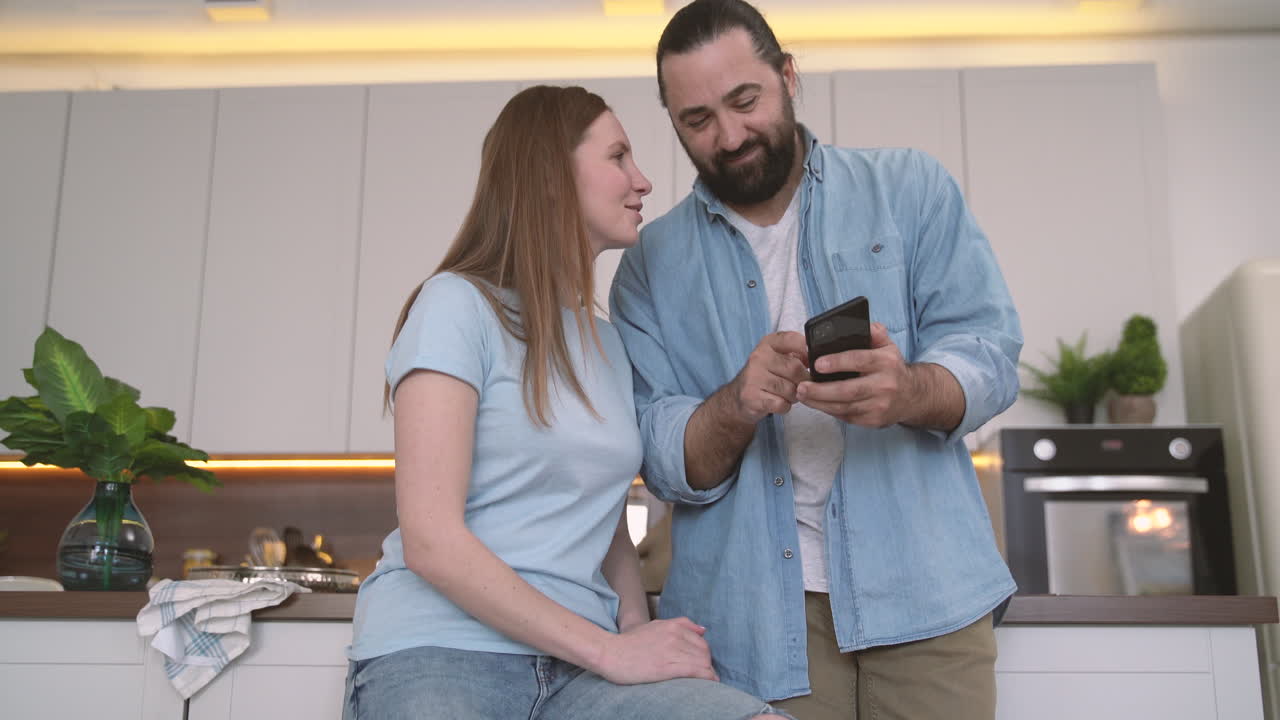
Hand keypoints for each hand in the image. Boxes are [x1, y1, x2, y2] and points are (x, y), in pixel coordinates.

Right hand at [593, 617, 718, 684]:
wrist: (610, 653)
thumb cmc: (630, 643)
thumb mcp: (655, 626)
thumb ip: (681, 625)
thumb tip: (703, 629)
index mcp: (672, 626)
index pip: (701, 640)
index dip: (705, 654)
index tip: (703, 664)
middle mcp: (674, 636)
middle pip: (704, 651)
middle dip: (708, 664)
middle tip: (705, 674)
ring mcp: (671, 651)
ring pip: (702, 662)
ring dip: (708, 673)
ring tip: (708, 681)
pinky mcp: (667, 667)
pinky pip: (695, 671)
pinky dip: (706, 677)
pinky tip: (709, 682)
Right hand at [726, 331, 809, 423]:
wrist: (739, 396)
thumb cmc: (766, 375)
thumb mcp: (779, 358)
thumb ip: (798, 354)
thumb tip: (821, 359)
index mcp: (768, 343)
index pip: (792, 339)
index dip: (807, 350)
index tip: (813, 361)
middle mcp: (758, 357)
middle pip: (795, 368)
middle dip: (804, 381)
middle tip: (801, 385)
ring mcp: (753, 377)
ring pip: (790, 389)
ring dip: (795, 396)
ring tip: (788, 394)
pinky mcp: (751, 396)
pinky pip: (781, 404)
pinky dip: (785, 406)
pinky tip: (778, 402)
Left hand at [796, 323, 915, 426]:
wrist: (913, 396)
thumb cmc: (892, 368)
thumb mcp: (888, 346)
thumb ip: (874, 333)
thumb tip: (861, 324)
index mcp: (886, 362)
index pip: (859, 360)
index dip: (837, 362)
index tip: (816, 363)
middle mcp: (885, 385)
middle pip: (848, 390)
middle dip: (821, 390)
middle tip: (801, 386)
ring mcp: (880, 405)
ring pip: (844, 407)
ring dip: (820, 402)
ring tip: (802, 395)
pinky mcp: (874, 421)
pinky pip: (847, 416)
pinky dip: (829, 410)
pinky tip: (816, 403)